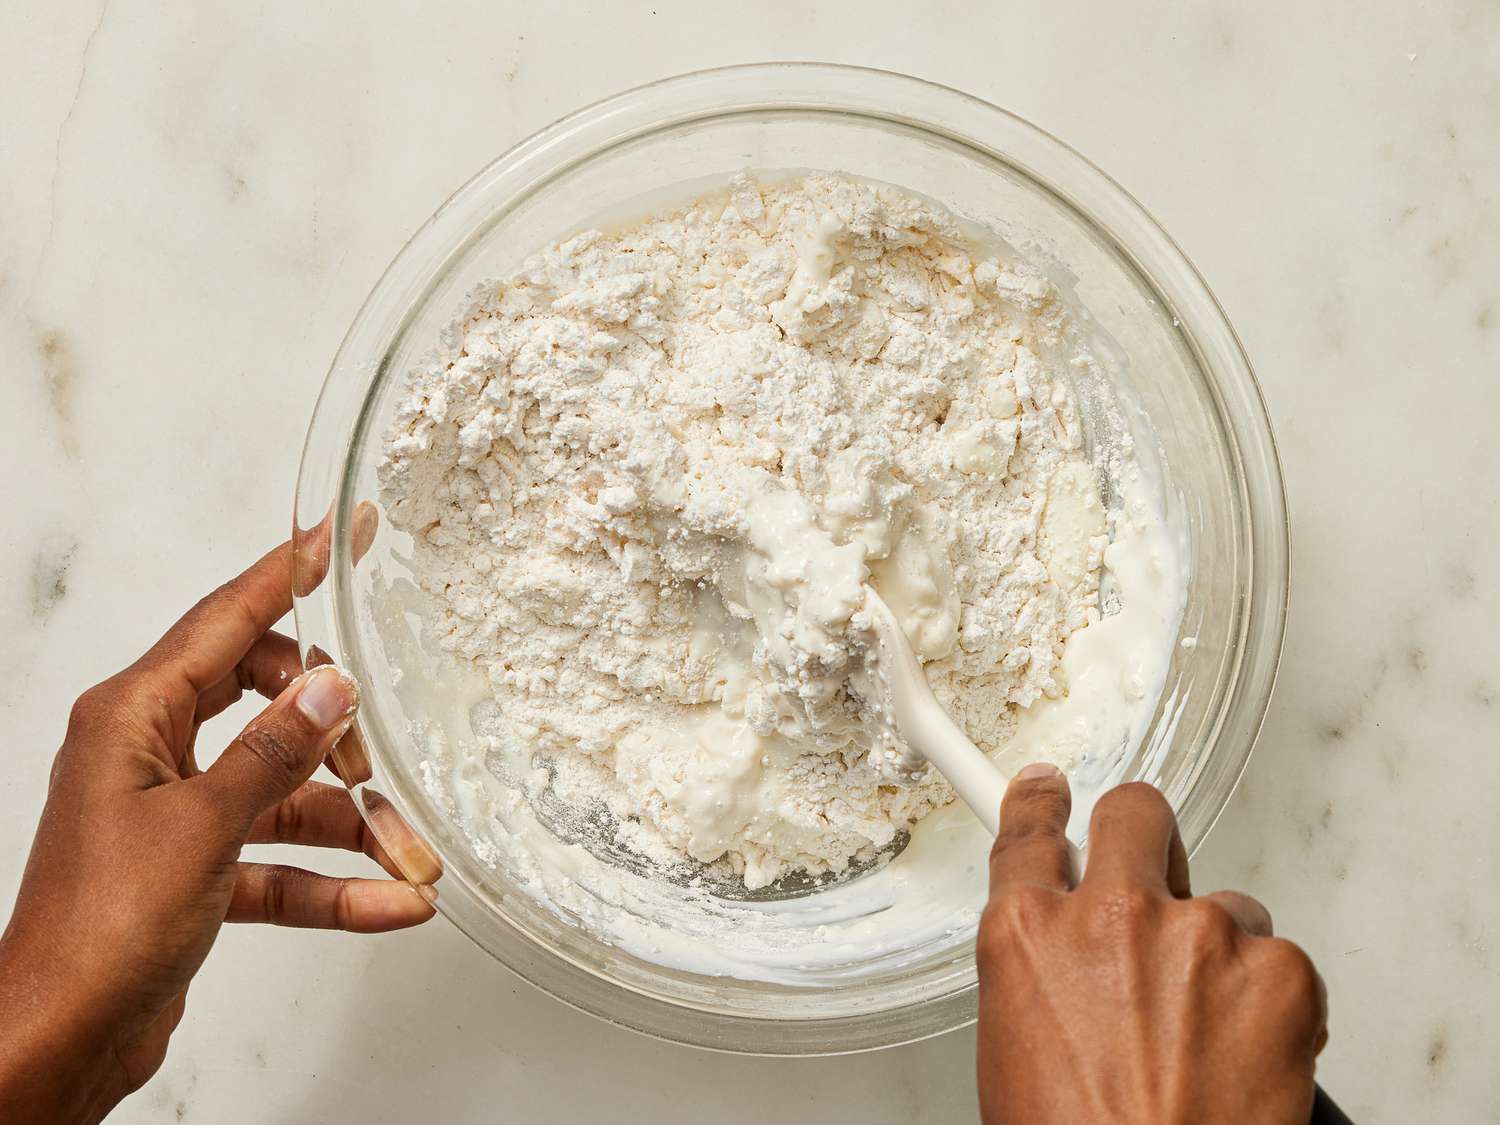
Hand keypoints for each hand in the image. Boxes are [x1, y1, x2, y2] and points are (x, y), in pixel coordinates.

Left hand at [0, 537, 436, 1123]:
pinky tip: (389, 904)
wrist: (61, 1040)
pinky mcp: (196, 870)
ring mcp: (176, 812)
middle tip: (372, 750)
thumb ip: (274, 751)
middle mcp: (152, 752)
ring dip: (349, 825)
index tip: (345, 531)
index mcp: (133, 716)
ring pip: (283, 791)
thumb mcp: (203, 827)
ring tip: (409, 855)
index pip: (228, 618)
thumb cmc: (100, 929)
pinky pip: (278, 859)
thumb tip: (330, 684)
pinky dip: (331, 883)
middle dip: (331, 729)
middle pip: (265, 701)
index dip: (291, 570)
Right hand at [977, 765, 1326, 1123]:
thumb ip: (1042, 974)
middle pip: (1135, 814)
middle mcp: (1111, 917)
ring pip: (1224, 901)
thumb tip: (1070, 958)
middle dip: (1142, 837)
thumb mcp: (1018, 1050)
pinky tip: (1248, 1055)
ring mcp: (1200, 936)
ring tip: (1207, 1031)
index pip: (1030, 832)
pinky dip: (1270, 1001)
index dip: (1041, 802)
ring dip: (1216, 949)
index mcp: (1027, 937)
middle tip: (1155, 881)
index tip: (1048, 788)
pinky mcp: (1281, 972)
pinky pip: (1279, 960)